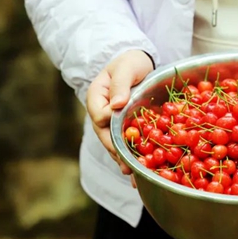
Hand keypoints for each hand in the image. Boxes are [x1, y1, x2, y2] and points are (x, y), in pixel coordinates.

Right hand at [86, 50, 153, 185]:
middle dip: (116, 152)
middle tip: (127, 168)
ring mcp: (111, 123)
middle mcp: (101, 113)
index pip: (100, 116)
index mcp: (96, 97)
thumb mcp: (125, 67)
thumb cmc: (129, 62)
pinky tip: (140, 172)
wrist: (137, 63)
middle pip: (105, 136)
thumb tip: (116, 104)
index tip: (123, 135)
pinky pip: (125, 144)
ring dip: (123, 160)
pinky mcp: (123, 128)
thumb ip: (119, 84)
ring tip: (134, 176)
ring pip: (114, 144)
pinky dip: (132, 157)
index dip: (110, 125)